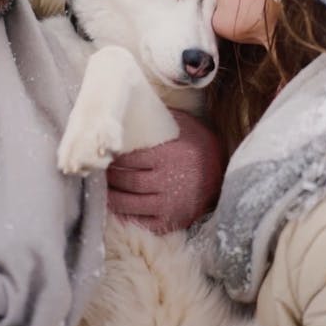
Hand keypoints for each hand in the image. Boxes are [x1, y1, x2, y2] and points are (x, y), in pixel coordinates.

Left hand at [106, 110, 224, 233]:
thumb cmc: (200, 145)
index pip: (131, 159)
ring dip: (112, 197)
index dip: (115, 158)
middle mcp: (166, 181)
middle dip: (110, 177)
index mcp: (167, 157)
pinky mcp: (171, 220)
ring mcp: (168, 204)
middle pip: (127, 181)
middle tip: (100, 172)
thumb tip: (138, 103)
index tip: (106, 155)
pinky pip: (142, 222)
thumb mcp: (185, 125)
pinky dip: (126, 217)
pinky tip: (117, 209)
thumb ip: (162, 117)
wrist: (225, 174)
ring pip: (130, 203)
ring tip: (103, 190)